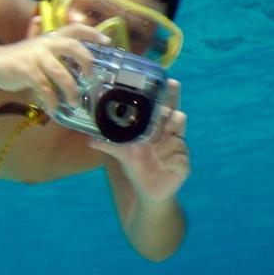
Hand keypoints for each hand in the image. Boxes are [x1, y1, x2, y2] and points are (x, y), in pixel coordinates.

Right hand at [0, 24, 107, 112]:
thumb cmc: (18, 58)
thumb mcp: (34, 48)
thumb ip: (43, 40)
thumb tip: (45, 27)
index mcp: (51, 37)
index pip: (75, 29)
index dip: (92, 33)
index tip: (107, 42)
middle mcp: (45, 43)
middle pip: (72, 47)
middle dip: (86, 61)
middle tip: (91, 77)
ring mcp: (35, 55)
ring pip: (60, 72)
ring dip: (70, 90)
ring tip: (75, 102)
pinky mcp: (26, 70)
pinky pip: (44, 88)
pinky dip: (52, 101)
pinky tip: (54, 110)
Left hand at [93, 79, 189, 201]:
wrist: (148, 192)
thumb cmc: (138, 167)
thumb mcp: (122, 154)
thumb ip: (108, 145)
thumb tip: (89, 139)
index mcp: (157, 128)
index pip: (165, 106)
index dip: (169, 94)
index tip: (170, 81)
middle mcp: (170, 135)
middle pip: (178, 117)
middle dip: (174, 113)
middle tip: (169, 110)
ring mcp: (179, 149)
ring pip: (178, 139)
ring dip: (170, 141)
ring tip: (164, 141)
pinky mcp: (184, 164)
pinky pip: (180, 159)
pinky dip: (171, 161)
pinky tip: (164, 166)